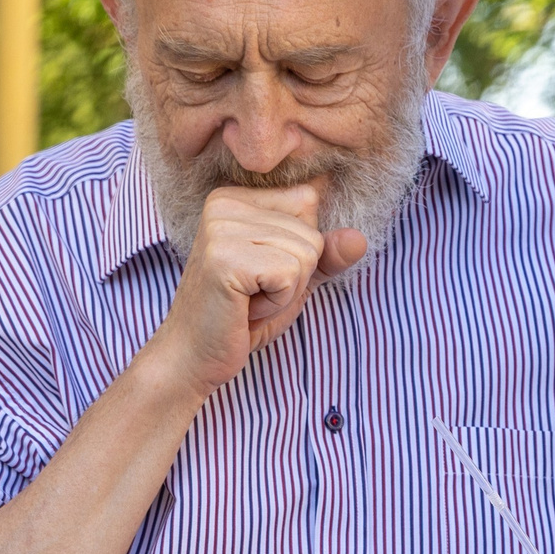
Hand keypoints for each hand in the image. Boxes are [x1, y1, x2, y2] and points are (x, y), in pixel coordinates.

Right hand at [146, 184, 368, 395]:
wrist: (194, 356)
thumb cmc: (242, 316)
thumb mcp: (295, 279)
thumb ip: (327, 255)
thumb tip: (359, 238)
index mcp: (236, 197)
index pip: (308, 200)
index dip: (301, 250)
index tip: (262, 271)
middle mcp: (224, 202)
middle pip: (311, 232)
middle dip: (295, 275)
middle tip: (253, 291)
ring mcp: (221, 227)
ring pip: (306, 253)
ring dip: (286, 291)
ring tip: (248, 299)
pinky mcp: (225, 257)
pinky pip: (291, 274)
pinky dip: (277, 301)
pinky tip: (245, 307)